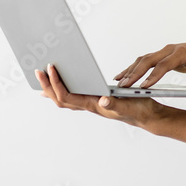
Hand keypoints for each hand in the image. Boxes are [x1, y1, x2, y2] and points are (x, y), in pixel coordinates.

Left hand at [35, 64, 163, 128]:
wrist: (148, 116)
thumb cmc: (138, 110)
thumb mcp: (128, 104)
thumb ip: (115, 103)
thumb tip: (103, 99)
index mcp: (94, 105)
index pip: (67, 97)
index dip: (56, 84)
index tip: (50, 69)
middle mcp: (90, 105)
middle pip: (61, 99)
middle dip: (47, 86)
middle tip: (37, 71)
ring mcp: (92, 104)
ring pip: (65, 99)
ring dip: (51, 89)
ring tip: (42, 78)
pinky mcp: (96, 100)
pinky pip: (74, 96)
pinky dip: (62, 90)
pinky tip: (60, 84)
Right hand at [113, 42, 185, 88]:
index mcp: (181, 52)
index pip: (165, 64)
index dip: (154, 75)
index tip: (144, 87)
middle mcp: (170, 49)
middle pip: (149, 60)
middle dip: (136, 73)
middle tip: (124, 86)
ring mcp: (163, 52)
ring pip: (143, 59)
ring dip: (130, 70)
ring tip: (119, 83)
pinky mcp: (159, 56)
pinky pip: (142, 61)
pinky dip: (131, 68)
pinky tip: (121, 77)